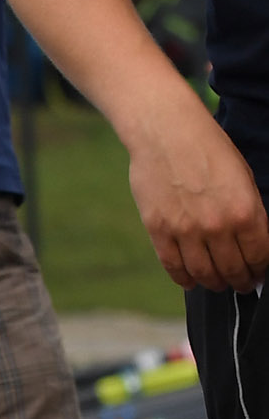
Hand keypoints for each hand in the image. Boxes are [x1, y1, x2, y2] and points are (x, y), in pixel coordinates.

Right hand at [125, 99, 268, 291]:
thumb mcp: (243, 178)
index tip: (258, 275)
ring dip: (213, 283)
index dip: (260, 270)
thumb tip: (251, 242)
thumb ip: (249, 212)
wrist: (167, 133)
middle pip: (231, 269)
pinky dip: (183, 278)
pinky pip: (173, 265)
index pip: (258, 255)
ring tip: (217, 284)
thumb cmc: (209, 149)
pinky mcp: (159, 230)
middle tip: (240, 284)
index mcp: (245, 211)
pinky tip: (191, 281)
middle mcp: (217, 226)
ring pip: (203, 273)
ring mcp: (185, 231)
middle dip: (239, 281)